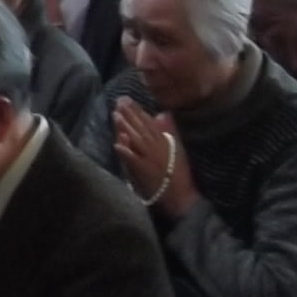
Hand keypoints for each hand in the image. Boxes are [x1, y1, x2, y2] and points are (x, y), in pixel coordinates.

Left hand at [111, 98, 192, 213]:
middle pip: (141, 128)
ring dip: (125, 127)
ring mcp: (150, 159)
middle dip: (129, 114)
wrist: (181, 196)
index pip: (149, 123)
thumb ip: (169, 131)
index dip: (138, 111)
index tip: (128, 100)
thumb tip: (162, 114)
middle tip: (118, 101)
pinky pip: (134, 161)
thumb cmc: (179, 173)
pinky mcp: (144, 172)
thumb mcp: (178, 149)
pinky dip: (126, 152)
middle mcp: (157, 147)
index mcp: (165, 141)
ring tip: (115, 116)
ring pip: (136, 140)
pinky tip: (117, 145)